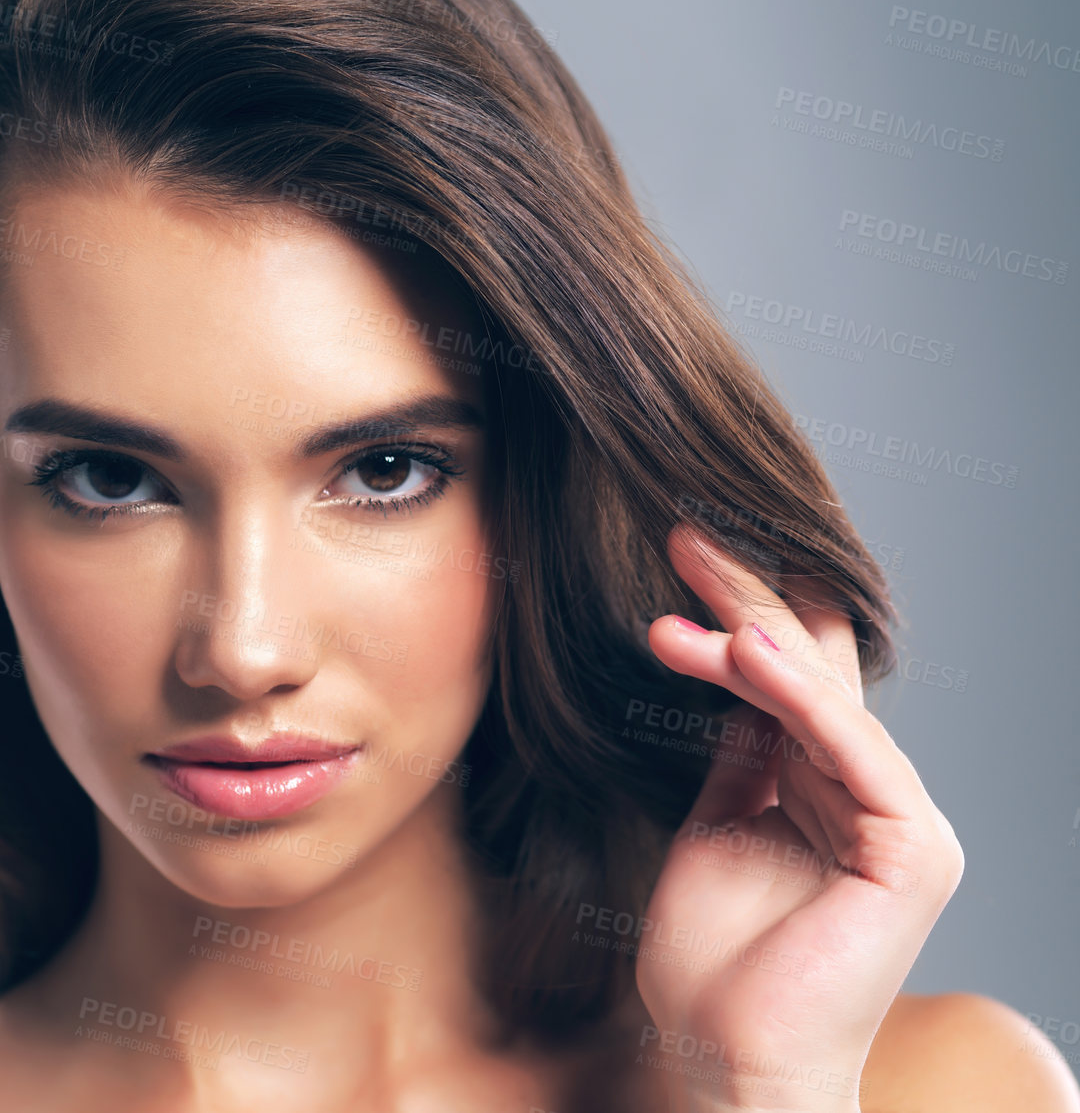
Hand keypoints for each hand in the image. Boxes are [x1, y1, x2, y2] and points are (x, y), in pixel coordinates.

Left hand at [634, 524, 963, 1111]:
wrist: (726, 1060)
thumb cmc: (715, 962)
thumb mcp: (714, 825)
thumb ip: (736, 753)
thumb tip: (723, 666)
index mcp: (827, 787)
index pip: (787, 676)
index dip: (739, 610)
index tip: (680, 552)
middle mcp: (869, 794)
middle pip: (809, 668)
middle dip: (746, 593)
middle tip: (685, 532)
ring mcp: (898, 820)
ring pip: (822, 696)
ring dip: (751, 628)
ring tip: (694, 568)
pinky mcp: (911, 851)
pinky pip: (848, 750)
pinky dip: (796, 696)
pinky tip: (743, 647)